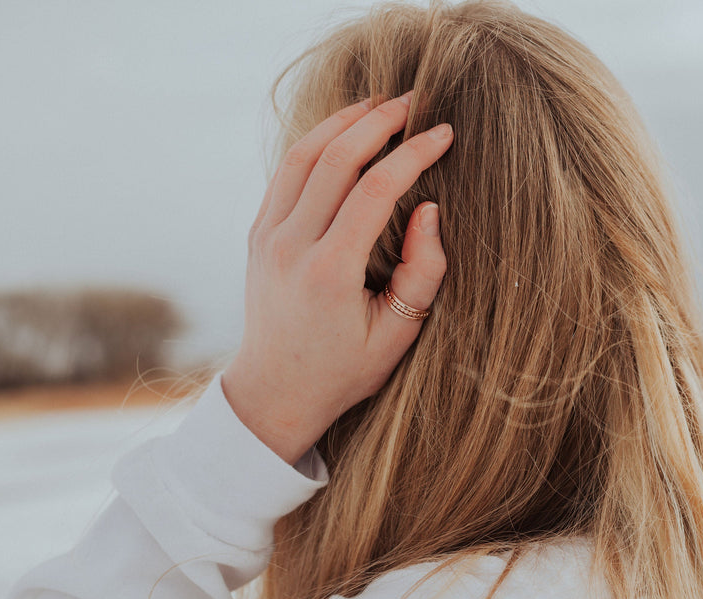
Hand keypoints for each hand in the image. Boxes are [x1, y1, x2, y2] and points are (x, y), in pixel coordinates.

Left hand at [222, 91, 452, 464]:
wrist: (276, 391)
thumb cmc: (345, 369)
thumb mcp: (398, 335)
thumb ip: (423, 272)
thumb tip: (429, 209)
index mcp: (328, 273)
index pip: (375, 190)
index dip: (414, 154)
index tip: (444, 134)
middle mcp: (291, 246)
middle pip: (336, 159)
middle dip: (379, 122)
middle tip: (415, 102)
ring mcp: (267, 236)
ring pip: (303, 155)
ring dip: (343, 122)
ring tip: (379, 104)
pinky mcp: (258, 234)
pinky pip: (286, 172)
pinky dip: (316, 143)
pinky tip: (343, 133)